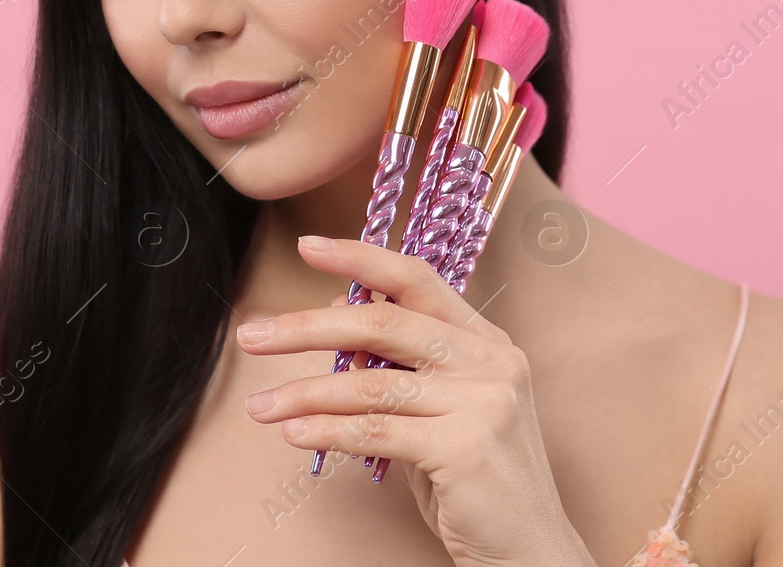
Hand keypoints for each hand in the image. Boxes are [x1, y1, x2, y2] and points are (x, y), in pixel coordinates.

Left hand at [235, 235, 597, 566]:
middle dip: (307, 327)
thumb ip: (400, 364)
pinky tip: (296, 433)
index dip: (361, 258)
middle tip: (253, 335)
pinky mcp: (467, 446)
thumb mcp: (440, 410)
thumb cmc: (476, 482)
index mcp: (486, 341)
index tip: (309, 246)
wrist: (529, 551)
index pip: (417, 279)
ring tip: (261, 406)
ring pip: (371, 382)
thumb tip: (338, 310)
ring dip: (304, 392)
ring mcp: (484, 401)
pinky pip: (377, 431)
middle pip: (384, 323)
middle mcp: (491, 360)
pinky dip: (328, 430)